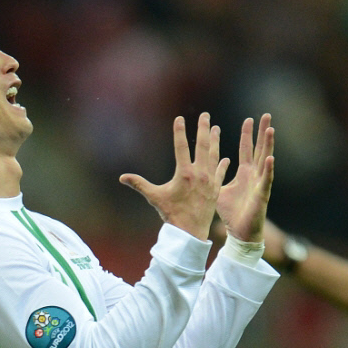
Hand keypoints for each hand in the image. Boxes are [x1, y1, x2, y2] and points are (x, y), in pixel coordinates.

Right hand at [120, 112, 229, 240]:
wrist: (190, 232)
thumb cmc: (171, 214)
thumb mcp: (154, 197)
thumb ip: (139, 184)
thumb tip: (122, 177)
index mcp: (184, 174)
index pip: (181, 147)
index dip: (179, 132)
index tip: (179, 118)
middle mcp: (199, 174)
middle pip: (202, 146)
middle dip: (203, 129)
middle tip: (205, 115)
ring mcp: (210, 181)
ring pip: (213, 156)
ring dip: (215, 141)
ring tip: (216, 128)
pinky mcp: (215, 190)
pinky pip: (220, 173)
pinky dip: (222, 165)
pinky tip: (225, 157)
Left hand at [216, 114, 274, 241]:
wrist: (239, 232)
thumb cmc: (230, 212)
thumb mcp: (218, 190)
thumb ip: (212, 177)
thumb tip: (200, 167)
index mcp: (243, 173)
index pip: (245, 149)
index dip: (247, 135)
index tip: (248, 119)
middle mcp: (253, 175)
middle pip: (258, 149)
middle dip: (261, 132)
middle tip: (265, 115)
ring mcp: (259, 184)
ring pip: (265, 160)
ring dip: (267, 145)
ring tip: (270, 129)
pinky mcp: (260, 195)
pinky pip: (265, 180)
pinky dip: (268, 169)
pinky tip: (269, 158)